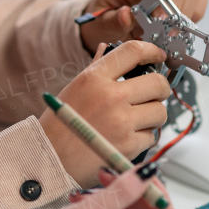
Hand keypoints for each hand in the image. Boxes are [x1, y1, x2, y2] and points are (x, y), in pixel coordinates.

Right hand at [38, 39, 170, 187]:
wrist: (48, 159)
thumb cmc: (58, 125)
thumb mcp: (73, 89)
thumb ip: (96, 70)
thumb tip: (107, 50)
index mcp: (94, 77)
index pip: (134, 51)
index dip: (152, 51)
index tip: (158, 56)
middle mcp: (111, 96)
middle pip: (158, 83)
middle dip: (160, 89)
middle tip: (153, 95)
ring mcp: (121, 121)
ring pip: (160, 111)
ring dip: (153, 116)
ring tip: (136, 120)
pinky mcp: (128, 145)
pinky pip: (152, 136)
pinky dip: (143, 138)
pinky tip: (126, 138)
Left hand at [79, 0, 208, 53]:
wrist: (101, 24)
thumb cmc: (100, 20)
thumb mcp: (100, 23)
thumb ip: (114, 20)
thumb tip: (127, 15)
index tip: (162, 20)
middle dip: (177, 13)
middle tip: (167, 34)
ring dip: (187, 17)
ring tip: (171, 34)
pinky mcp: (175, 3)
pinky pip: (195, 6)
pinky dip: (191, 20)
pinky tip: (177, 32)